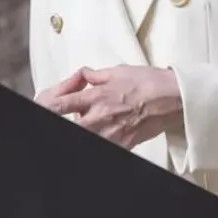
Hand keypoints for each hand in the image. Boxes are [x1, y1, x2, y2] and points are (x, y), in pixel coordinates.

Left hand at [44, 65, 183, 149]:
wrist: (174, 98)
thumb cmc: (148, 82)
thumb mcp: (118, 71)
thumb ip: (96, 75)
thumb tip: (84, 75)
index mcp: (96, 96)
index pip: (62, 105)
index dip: (50, 108)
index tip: (44, 108)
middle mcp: (100, 116)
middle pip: (72, 126)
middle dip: (67, 123)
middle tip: (70, 119)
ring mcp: (111, 133)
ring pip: (88, 137)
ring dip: (84, 130)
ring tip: (90, 124)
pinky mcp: (124, 144)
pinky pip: (106, 146)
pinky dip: (103, 140)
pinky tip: (104, 134)